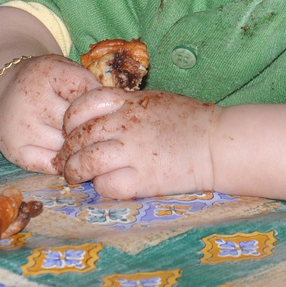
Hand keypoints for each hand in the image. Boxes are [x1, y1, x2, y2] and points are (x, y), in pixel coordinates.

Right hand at [0, 54, 99, 173]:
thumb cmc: (44, 82)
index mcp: (46, 72)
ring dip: (79, 147)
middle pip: (77, 123)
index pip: (87, 91)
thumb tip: (117, 111)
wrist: (1, 90)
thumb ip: (88, 84)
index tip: (104, 107)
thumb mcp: (64, 69)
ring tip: (84, 142)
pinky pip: (50, 165)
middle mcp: (30, 99)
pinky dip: (64, 163)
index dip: (101, 102)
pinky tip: (68, 154)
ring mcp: (20, 128)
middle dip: (91, 127)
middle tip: (98, 130)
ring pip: (66, 146)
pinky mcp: (14, 150)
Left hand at [55, 89, 218, 199]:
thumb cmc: (190, 120)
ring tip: (76, 176)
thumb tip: (97, 114)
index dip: (70, 119)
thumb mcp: (155, 100)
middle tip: (67, 159)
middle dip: (67, 150)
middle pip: (79, 136)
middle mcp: (127, 124)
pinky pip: (106, 185)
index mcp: (130, 101)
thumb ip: (126, 104)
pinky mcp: (143, 180)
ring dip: (75, 172)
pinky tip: (107, 184)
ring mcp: (134, 152)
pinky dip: (101, 187)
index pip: (82, 105)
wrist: (219, 143)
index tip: (71, 130)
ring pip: (85, 162)